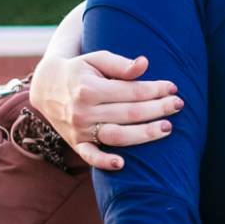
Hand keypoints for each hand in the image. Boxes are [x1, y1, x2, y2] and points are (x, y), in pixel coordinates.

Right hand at [29, 50, 180, 171]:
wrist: (46, 86)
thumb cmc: (79, 70)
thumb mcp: (96, 59)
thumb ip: (120, 64)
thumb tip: (145, 64)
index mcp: (89, 88)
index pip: (131, 91)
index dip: (154, 90)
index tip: (173, 87)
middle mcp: (83, 111)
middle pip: (129, 113)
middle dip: (157, 109)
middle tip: (178, 105)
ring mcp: (79, 129)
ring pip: (117, 136)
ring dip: (144, 134)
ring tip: (167, 128)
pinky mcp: (76, 143)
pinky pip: (90, 156)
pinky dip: (104, 162)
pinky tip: (122, 164)